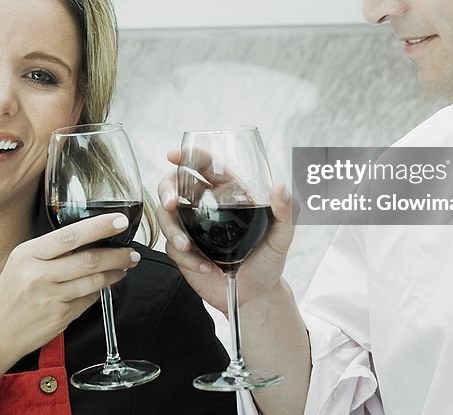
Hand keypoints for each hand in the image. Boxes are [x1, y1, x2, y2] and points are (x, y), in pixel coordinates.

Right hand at [0, 213, 139, 364]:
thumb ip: (49, 250)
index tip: (119, 221)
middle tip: (131, 251)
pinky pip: (89, 299)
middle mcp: (39, 275)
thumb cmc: (7, 295)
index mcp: (28, 254)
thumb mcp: (20, 263)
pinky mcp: (61, 317)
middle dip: (117, 254)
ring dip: (115, 273)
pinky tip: (103, 285)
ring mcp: (51, 298)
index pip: (70, 235)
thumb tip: (87, 238)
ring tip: (124, 266)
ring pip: (94, 281)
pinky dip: (99, 290)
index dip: (99, 227)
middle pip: (89, 260)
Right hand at [156, 148, 293, 312]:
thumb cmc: (268, 261)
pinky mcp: (184, 252)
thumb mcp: (282, 236)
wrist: (256, 296)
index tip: (174, 156)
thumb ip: (286, 212)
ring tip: (187, 246)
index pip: (204, 166)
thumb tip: (280, 188)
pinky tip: (205, 268)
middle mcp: (205, 206)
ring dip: (172, 230)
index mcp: (227, 192)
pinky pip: (171, 247)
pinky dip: (186, 258)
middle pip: (173, 186)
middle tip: (170, 203)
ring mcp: (192, 228)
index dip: (187, 157)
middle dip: (166, 191)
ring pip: (166, 217)